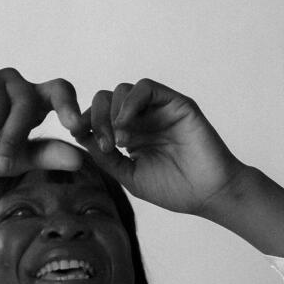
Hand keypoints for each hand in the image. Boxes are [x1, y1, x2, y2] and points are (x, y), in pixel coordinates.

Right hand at [0, 66, 89, 177]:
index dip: (69, 104)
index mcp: (32, 98)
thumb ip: (46, 155)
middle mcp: (12, 82)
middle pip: (25, 102)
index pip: (60, 90)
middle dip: (13, 138)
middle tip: (0, 167)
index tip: (74, 127)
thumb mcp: (15, 159)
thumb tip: (81, 160)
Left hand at [81, 79, 246, 214]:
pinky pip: (146, 88)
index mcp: (129, 134)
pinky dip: (129, 102)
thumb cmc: (173, 189)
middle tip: (102, 144)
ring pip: (123, 90)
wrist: (208, 194)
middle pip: (105, 99)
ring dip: (111, 112)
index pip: (98, 115)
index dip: (84, 121)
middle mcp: (142, 118)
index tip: (76, 136)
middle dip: (95, 118)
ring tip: (117, 141)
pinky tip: (125, 125)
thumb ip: (105, 157)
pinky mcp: (176, 103)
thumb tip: (79, 137)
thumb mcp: (128, 175)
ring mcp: (159, 110)